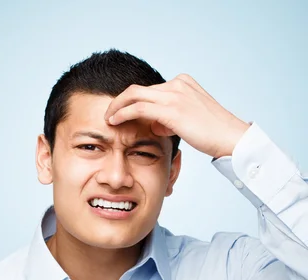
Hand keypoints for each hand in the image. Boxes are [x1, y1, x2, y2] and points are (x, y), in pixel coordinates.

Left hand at [104, 74, 249, 158]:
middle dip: (120, 101)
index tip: (121, 114)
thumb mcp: (189, 120)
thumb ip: (170, 118)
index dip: (133, 103)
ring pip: (134, 95)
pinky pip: (138, 107)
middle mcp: (177, 84)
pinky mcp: (171, 109)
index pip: (150, 90)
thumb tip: (155, 123)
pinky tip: (113, 121)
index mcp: (183, 83)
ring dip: (117, 106)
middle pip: (138, 88)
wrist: (230, 137)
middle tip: (108, 113)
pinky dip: (123, 113)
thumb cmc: (212, 134)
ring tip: (108, 118)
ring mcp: (174, 94)